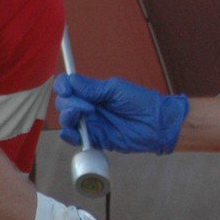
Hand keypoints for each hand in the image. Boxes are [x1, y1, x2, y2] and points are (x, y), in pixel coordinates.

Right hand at [54, 73, 187, 154]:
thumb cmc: (141, 102)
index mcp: (93, 92)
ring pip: (67, 120)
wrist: (157, 124)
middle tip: (89, 106)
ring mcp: (91, 123)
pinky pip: (74, 138)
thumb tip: (71, 81)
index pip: (68, 86)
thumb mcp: (116, 89)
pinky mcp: (95, 139)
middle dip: (70, 102)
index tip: (66, 89)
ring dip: (69, 116)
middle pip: (64, 103)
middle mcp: (89, 106)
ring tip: (85, 114)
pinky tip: (72, 131)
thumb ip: (92, 88)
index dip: (62, 86)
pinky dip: (69, 135)